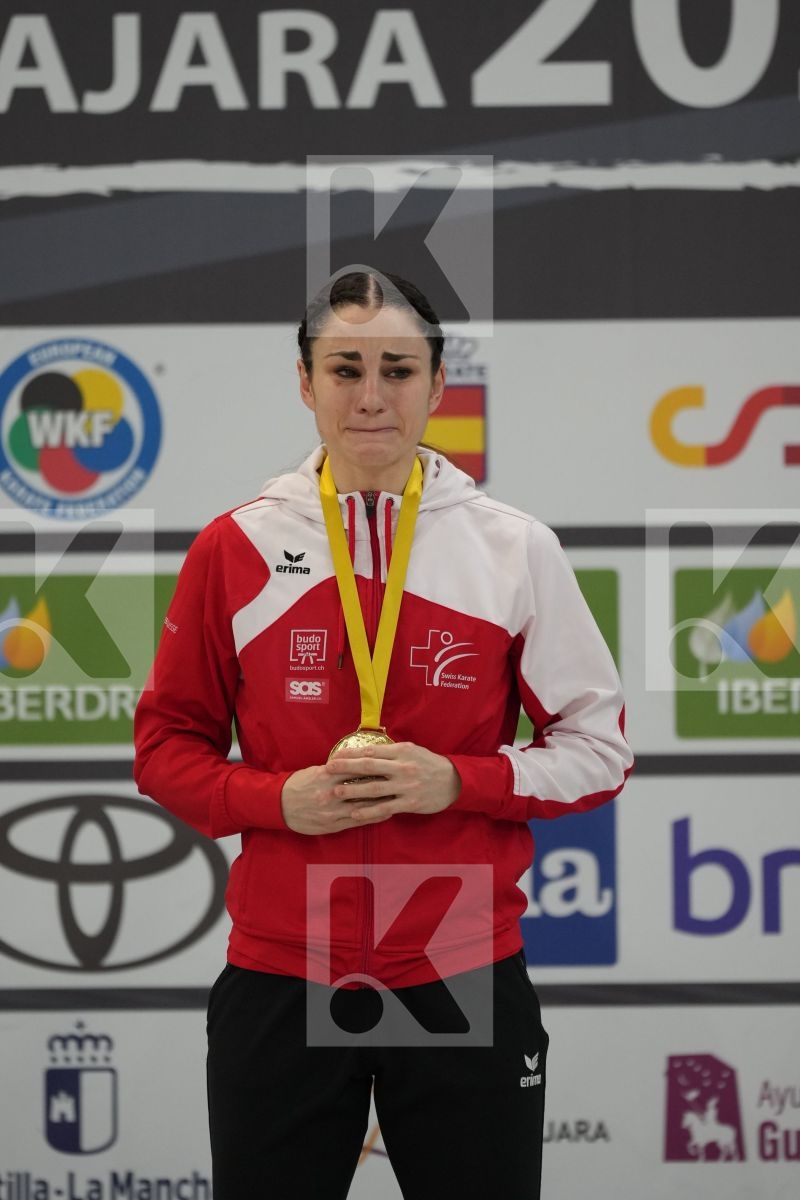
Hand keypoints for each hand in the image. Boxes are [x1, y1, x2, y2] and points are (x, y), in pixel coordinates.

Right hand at [280, 763, 397, 835]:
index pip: (355, 769)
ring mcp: (332, 811)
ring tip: (399, 797)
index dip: (375, 767)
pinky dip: (373, 817)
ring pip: (363, 806)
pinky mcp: (331, 825)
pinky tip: (386, 812)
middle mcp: (330, 793)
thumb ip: (336, 768)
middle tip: (401, 780)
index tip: (391, 763)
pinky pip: (357, 821)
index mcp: (326, 776)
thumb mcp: (316, 771)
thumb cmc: (299, 784)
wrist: (279, 805)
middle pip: (362, 787)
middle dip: (383, 783)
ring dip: (382, 802)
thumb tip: (357, 761)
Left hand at [323, 741, 460, 822]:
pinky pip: (385, 808)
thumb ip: (391, 751)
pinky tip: (355, 813)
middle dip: (346, 768)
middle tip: (328, 769)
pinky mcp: (409, 803)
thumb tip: (366, 750)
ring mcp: (405, 786)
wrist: (453, 781)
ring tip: (335, 792)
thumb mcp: (412, 750)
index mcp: (402, 751)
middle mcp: (402, 767)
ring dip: (353, 790)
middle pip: (369, 766)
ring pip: (374, 788)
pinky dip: (369, 811)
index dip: (351, 753)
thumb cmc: (429, 764)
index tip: (335, 755)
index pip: (371, 751)